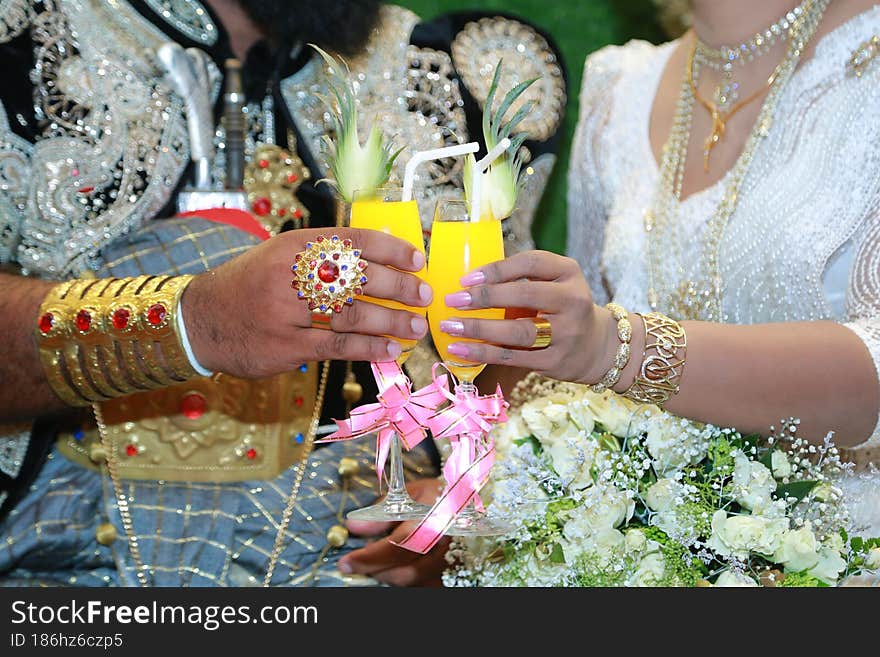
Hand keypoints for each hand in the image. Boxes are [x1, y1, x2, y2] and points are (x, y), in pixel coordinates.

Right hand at [183, 228, 431, 377]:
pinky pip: (336, 346)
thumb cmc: (252, 286)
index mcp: (294, 246)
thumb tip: (382, 262)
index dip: (391, 249)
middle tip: (424, 295)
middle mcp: (290, 274)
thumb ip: (324, 257)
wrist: (202, 320)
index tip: (418, 259)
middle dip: (398, 287)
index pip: (352, 240)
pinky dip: (367, 348)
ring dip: (390, 321)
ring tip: (415, 326)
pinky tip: (389, 349)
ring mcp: (285, 311)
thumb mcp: (281, 257)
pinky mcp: (285, 345)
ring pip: (351, 315)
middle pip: (357, 278)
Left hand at [338, 478, 448, 586]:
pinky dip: (405, 580)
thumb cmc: (435, 496)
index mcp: (437, 516)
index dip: (371, 557)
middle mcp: (450, 542)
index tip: (347, 562)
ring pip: (415, 582)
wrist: (469, 503)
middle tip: (356, 564)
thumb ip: (381, 511)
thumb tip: (353, 527)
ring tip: (376, 562)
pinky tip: (395, 566)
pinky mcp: (456, 574)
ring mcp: (456, 561)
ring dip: (388, 575)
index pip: (401, 543)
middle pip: (408, 571)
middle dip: (376, 570)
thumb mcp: (408, 494)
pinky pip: (424, 586)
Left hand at [440, 250, 616, 384]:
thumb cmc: (561, 308)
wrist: (597, 347)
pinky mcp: (556, 361)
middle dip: (484, 297)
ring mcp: (567, 334)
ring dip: (479, 329)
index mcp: (569, 273)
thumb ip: (522, 278)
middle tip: (452, 300)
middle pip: (525, 295)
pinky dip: (483, 353)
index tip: (467, 278)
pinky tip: (460, 349)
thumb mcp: (554, 283)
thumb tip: (467, 281)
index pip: (532, 263)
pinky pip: (513, 356)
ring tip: (449, 327)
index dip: (497, 269)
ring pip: (518, 331)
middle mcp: (573, 301)